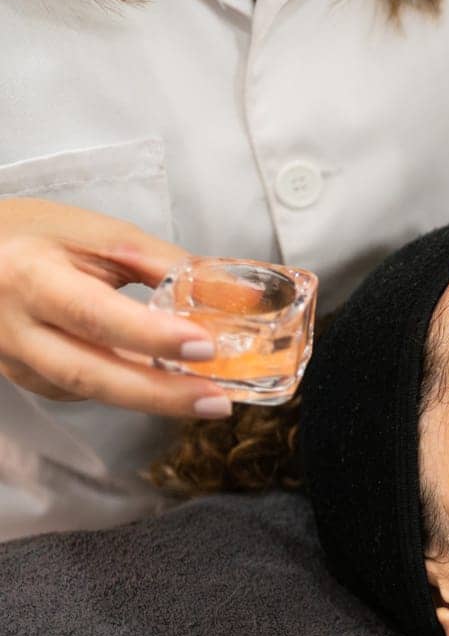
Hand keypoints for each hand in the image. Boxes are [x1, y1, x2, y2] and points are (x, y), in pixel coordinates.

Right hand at [0, 197, 232, 417]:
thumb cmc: (37, 235)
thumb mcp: (98, 234)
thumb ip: (164, 264)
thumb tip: (238, 295)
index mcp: (30, 276)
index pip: (94, 313)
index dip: (151, 335)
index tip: (206, 346)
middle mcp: (14, 327)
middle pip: (89, 373)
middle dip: (160, 393)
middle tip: (218, 401)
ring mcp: (14, 359)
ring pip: (88, 391)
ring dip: (152, 400)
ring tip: (208, 401)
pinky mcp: (24, 377)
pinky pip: (80, 392)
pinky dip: (127, 392)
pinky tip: (166, 389)